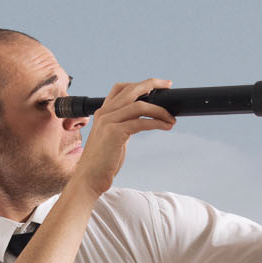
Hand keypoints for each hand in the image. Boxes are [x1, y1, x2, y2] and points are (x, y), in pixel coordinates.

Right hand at [69, 78, 175, 195]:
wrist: (89, 178)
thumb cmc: (103, 161)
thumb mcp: (113, 137)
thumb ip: (123, 124)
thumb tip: (143, 117)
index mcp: (103, 112)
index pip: (120, 88)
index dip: (140, 84)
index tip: (158, 86)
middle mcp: (104, 113)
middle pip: (131, 90)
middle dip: (152, 84)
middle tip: (169, 86)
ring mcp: (108, 122)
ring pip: (140, 106)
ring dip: (160, 111)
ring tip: (172, 119)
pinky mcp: (115, 133)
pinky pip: (142, 122)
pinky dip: (158, 123)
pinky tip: (167, 126)